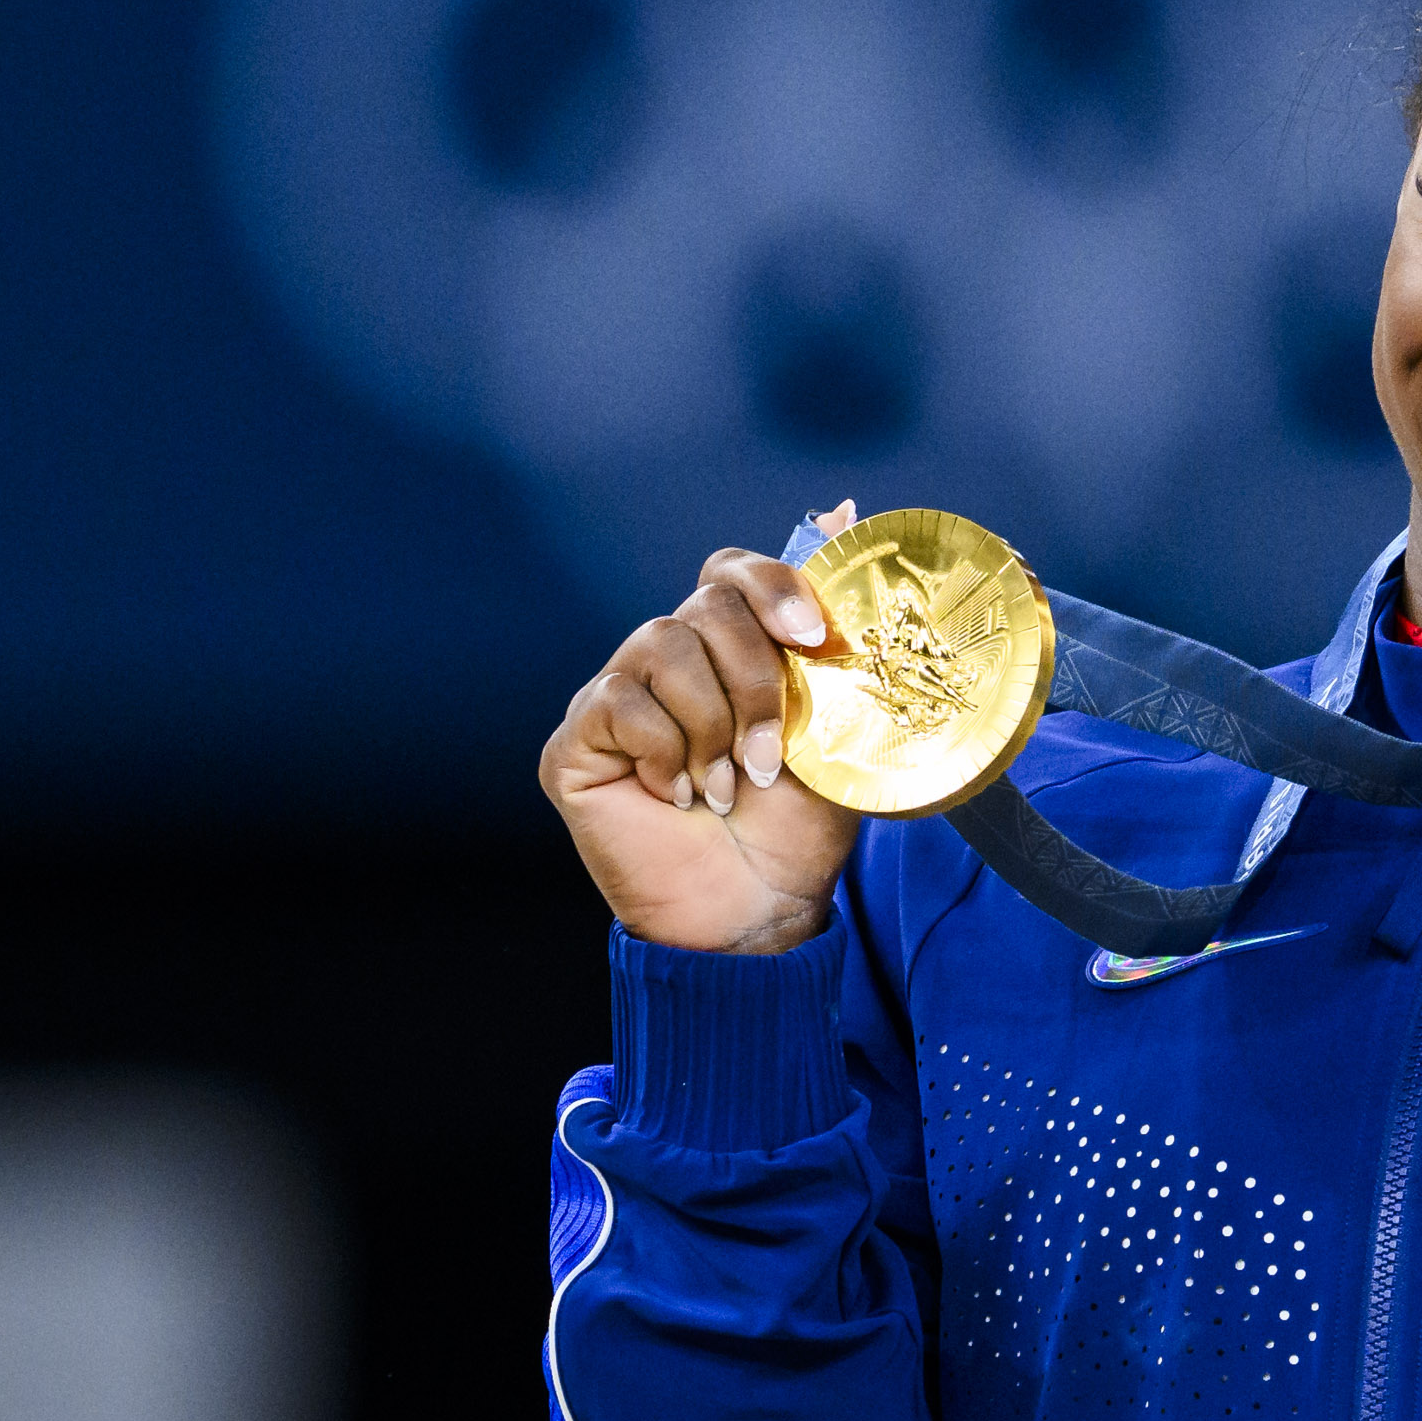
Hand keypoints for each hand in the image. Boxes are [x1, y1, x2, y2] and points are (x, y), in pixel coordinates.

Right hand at [540, 507, 865, 953]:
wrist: (755, 911)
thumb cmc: (796, 829)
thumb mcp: (841, 729)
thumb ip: (839, 637)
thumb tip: (845, 509)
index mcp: (729, 651)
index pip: (730, 572)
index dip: (770, 585)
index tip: (812, 637)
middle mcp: (668, 661)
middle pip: (702, 607)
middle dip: (754, 680)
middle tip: (771, 756)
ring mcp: (617, 697)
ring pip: (660, 647)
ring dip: (713, 724)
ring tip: (729, 785)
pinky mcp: (576, 741)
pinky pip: (621, 702)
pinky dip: (667, 753)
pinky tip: (682, 797)